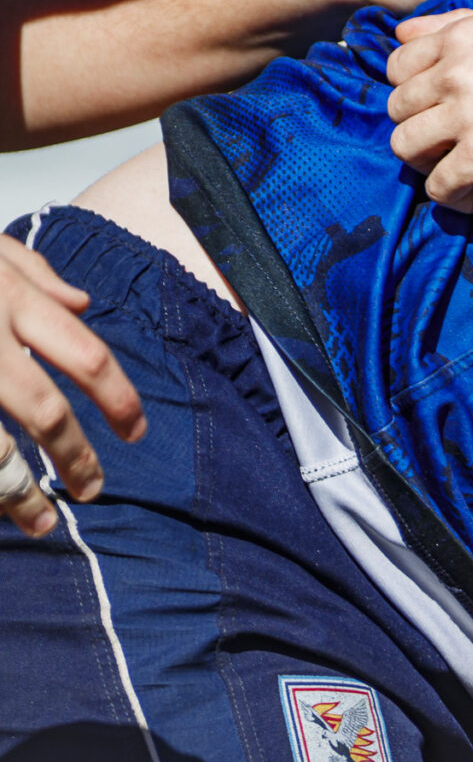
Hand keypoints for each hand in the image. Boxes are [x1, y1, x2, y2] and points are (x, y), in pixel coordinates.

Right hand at [0, 236, 145, 536]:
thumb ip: (35, 273)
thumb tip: (83, 303)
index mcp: (13, 303)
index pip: (87, 358)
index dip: (119, 399)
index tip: (135, 432)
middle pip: (46, 411)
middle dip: (76, 456)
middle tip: (93, 490)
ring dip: (18, 492)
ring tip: (40, 522)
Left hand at [385, 12, 472, 208]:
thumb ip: (459, 28)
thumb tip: (407, 32)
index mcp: (464, 38)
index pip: (397, 66)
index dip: (417, 91)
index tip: (444, 106)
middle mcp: (455, 72)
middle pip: (396, 110)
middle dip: (423, 129)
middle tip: (460, 142)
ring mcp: (465, 115)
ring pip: (406, 148)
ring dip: (432, 163)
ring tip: (467, 168)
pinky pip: (438, 188)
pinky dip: (458, 197)